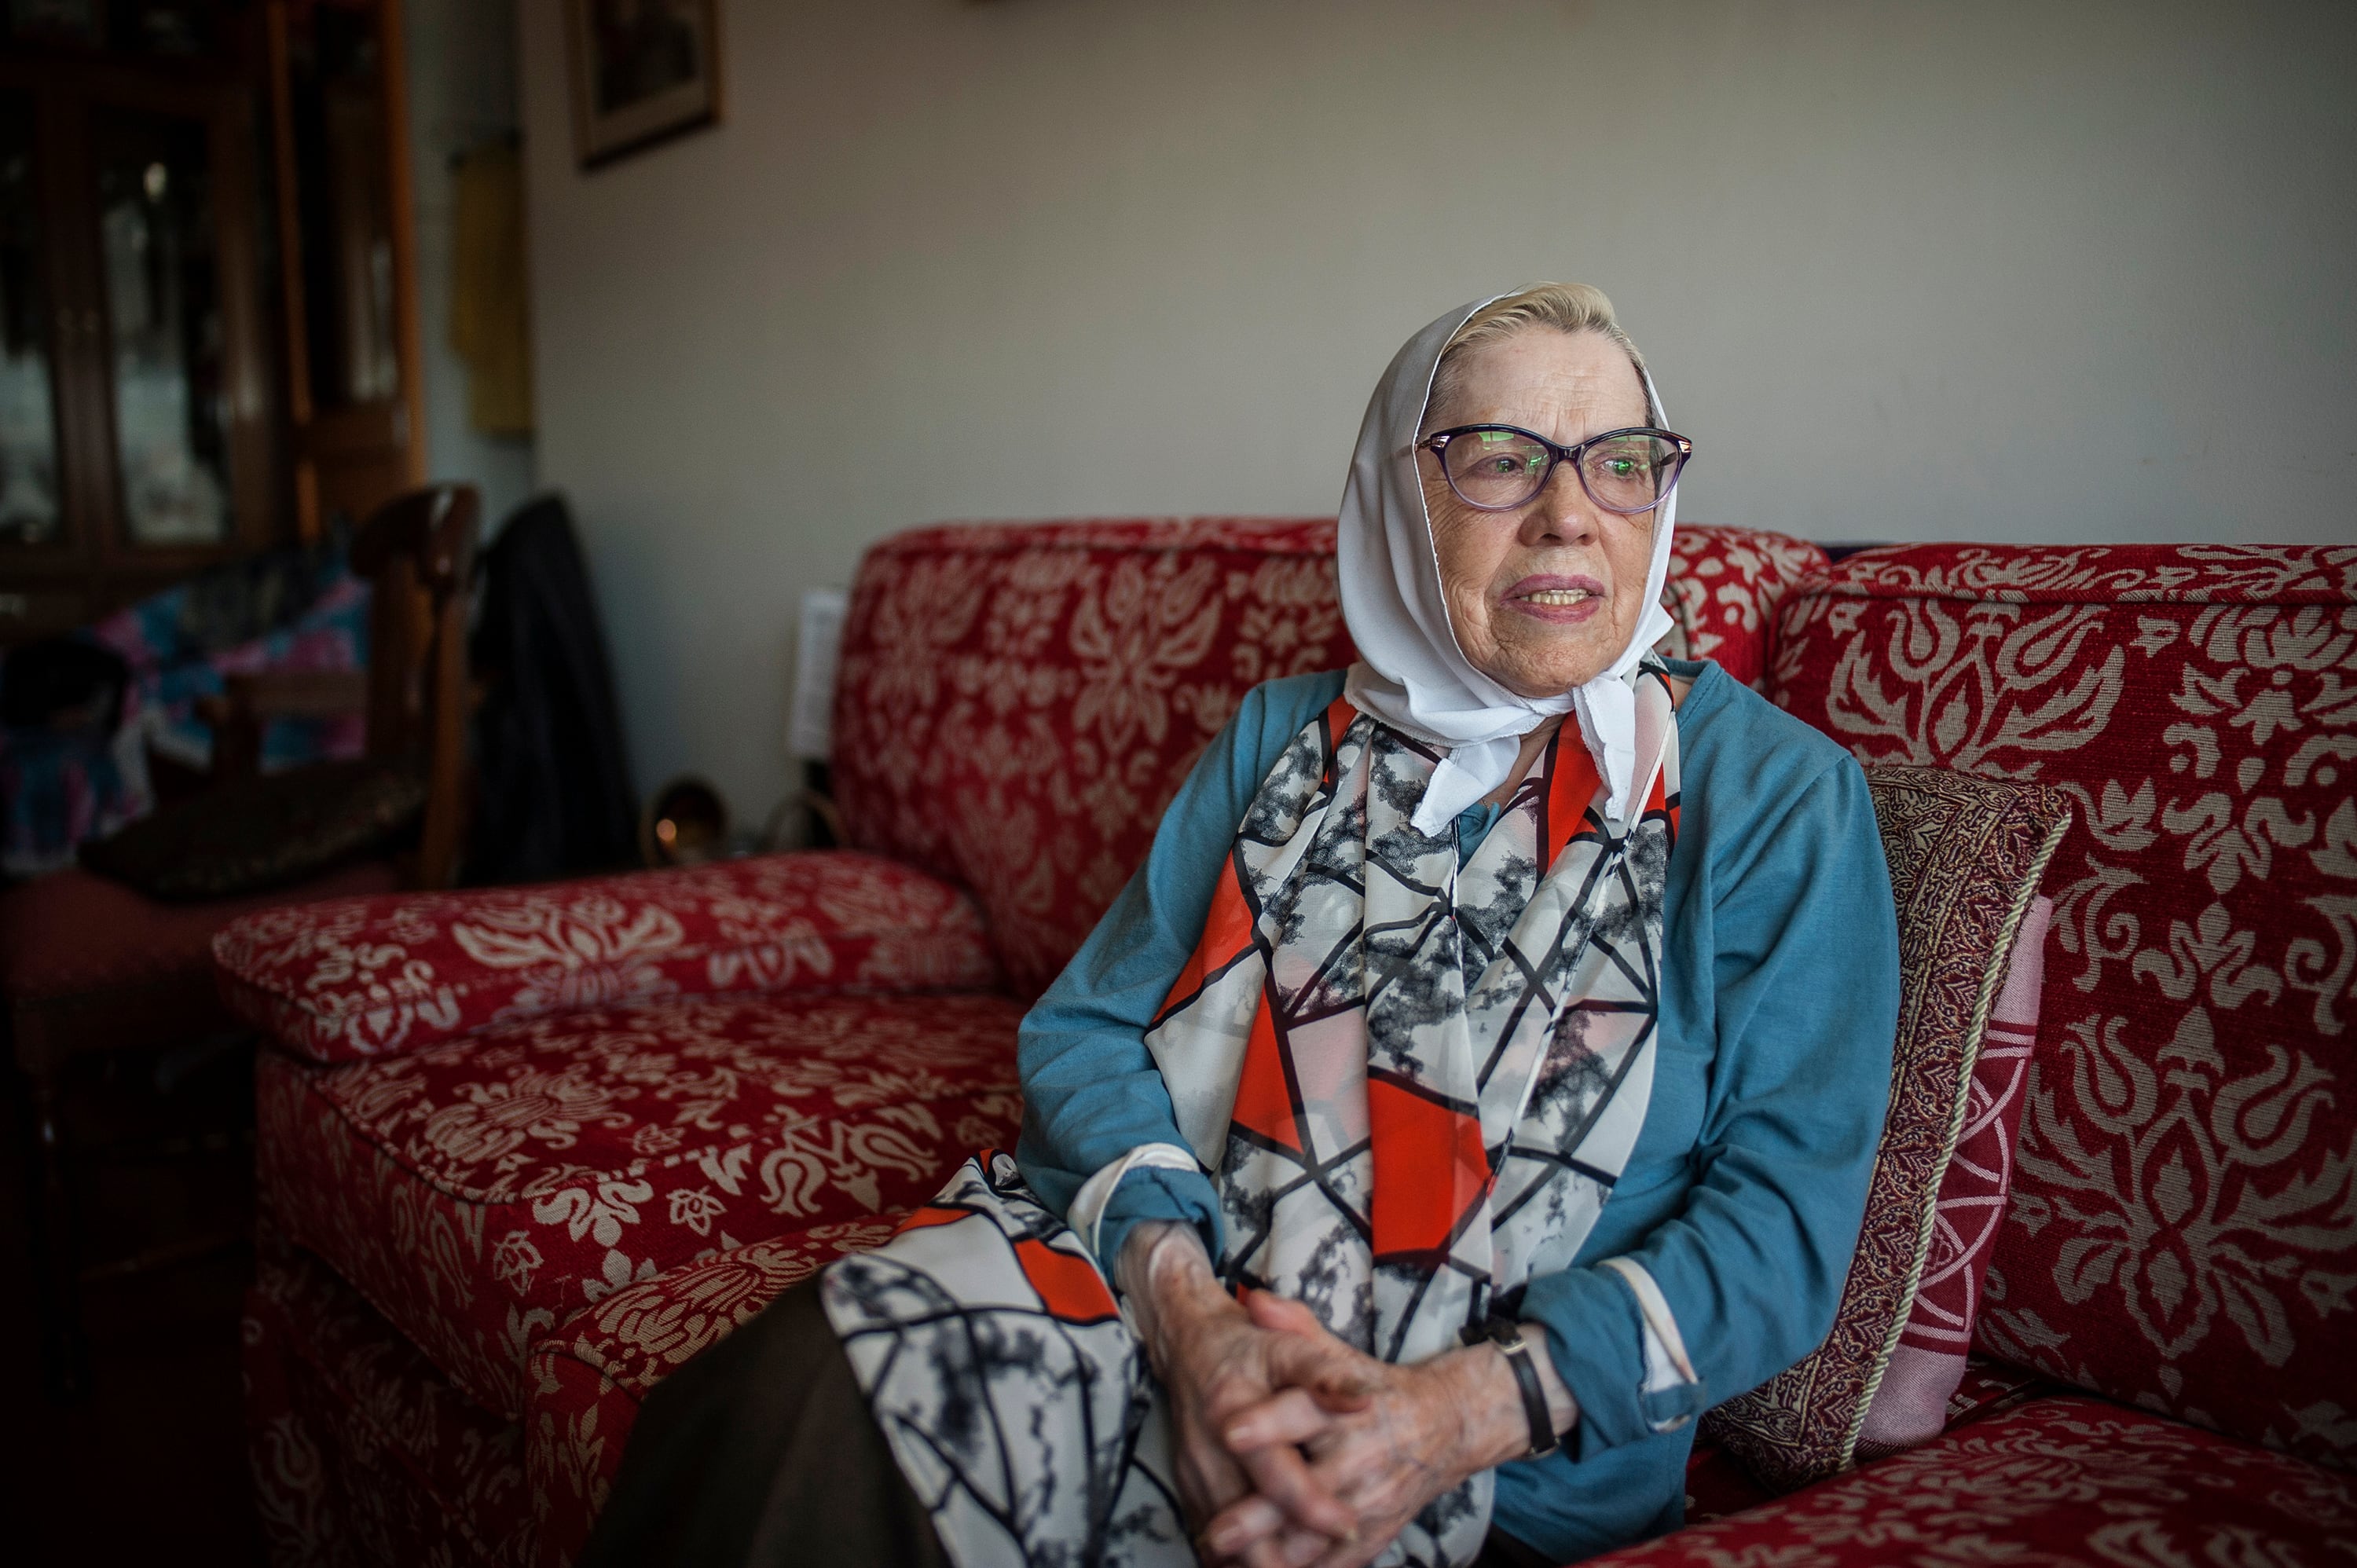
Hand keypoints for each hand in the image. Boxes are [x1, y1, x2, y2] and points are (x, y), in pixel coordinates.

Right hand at [1118, 1226, 1372, 1564]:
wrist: (1189, 1346)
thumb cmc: (1246, 1346)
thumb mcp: (1290, 1346)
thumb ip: (1328, 1373)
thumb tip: (1367, 1397)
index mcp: (1232, 1410)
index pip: (1275, 1474)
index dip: (1313, 1507)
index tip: (1350, 1525)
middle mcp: (1207, 1451)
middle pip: (1243, 1526)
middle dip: (1286, 1556)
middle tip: (1333, 1554)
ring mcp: (1193, 1476)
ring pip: (1225, 1543)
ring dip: (1265, 1560)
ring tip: (1306, 1566)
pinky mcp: (1189, 1491)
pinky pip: (1214, 1538)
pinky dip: (1244, 1557)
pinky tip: (1277, 1561)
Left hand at [1204, 1294, 1571, 1567]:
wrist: (1445, 1426)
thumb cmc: (1376, 1388)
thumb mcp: (1338, 1353)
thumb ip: (1294, 1328)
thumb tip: (1256, 1300)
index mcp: (1347, 1408)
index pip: (1304, 1412)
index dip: (1268, 1423)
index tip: (1230, 1431)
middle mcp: (1360, 1458)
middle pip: (1305, 1489)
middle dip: (1260, 1514)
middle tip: (1216, 1530)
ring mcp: (1369, 1502)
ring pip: (1316, 1537)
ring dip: (1273, 1556)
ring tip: (1229, 1562)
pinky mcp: (1375, 1533)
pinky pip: (1337, 1563)